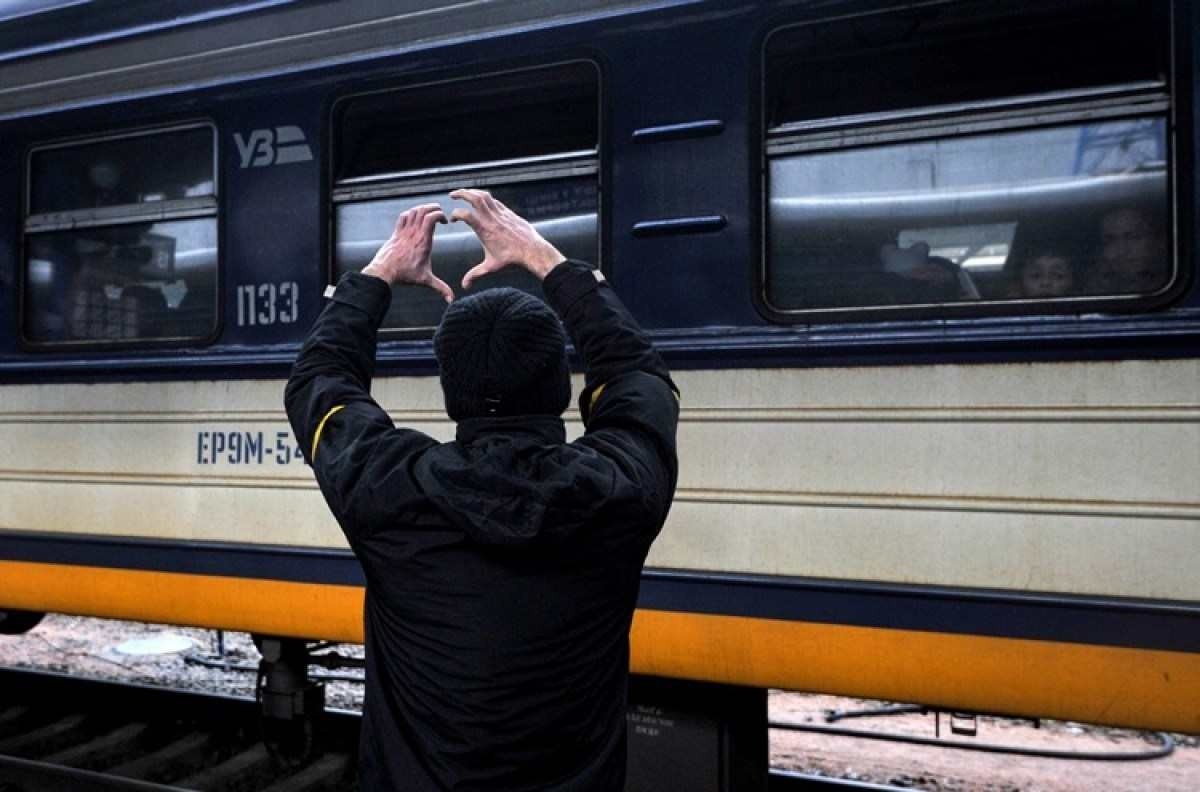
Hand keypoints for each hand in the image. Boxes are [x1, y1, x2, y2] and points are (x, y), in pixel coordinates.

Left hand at [361, 203, 452, 301]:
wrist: (384, 272)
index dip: (440, 215)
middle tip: (439, 212)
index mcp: (424, 241)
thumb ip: (440, 288)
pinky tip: (415, 218)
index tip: (444, 221)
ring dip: (422, 208)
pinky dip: (410, 213)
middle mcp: (414, 233)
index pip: (432, 218)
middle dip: (433, 208)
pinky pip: (403, 216)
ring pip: (413, 211)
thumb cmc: (405, 275)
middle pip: (423, 210)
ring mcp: (404, 231)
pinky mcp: (396, 232)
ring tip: (429, 212)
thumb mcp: (425, 280)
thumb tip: (451, 299)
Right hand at [449, 189, 565, 288]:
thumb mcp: (491, 267)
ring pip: (485, 196)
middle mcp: (492, 219)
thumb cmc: (512, 259)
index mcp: (485, 230)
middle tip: (452, 195)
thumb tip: (464, 286)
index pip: (465, 215)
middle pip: (475, 198)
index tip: (452, 219)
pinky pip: (495, 201)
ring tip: (465, 194)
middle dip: (461, 193)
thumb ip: (475, 274)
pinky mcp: (509, 213)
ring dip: (473, 192)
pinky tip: (482, 201)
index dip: (455, 214)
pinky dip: (486, 198)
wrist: (532, 251)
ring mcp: (502, 214)